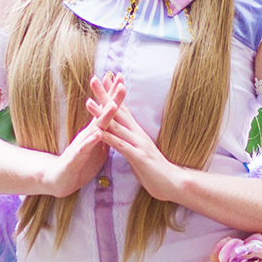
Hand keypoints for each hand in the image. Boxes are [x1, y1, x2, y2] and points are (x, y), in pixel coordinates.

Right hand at [38, 73, 124, 197]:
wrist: (60, 179)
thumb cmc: (81, 163)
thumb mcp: (98, 147)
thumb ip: (107, 136)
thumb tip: (118, 125)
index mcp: (95, 132)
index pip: (107, 111)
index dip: (115, 97)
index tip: (123, 81)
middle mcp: (88, 134)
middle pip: (102, 114)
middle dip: (112, 99)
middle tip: (121, 84)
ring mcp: (81, 144)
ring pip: (95, 128)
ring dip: (104, 116)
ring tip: (113, 105)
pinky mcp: (76, 157)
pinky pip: (84, 148)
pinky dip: (91, 141)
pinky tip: (97, 134)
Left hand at [94, 75, 187, 203]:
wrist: (173, 182)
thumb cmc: (155, 169)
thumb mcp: (140, 150)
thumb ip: (131, 140)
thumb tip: (123, 133)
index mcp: (136, 132)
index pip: (123, 108)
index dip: (113, 93)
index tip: (104, 79)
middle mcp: (137, 133)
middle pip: (118, 110)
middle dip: (105, 95)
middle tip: (94, 79)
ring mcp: (138, 143)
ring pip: (117, 125)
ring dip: (102, 113)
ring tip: (88, 102)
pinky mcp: (138, 156)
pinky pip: (121, 145)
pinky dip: (109, 137)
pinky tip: (98, 130)